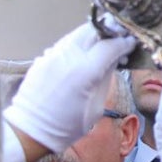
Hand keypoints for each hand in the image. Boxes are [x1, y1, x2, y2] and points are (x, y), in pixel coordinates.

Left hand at [3, 23, 134, 155]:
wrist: (30, 131)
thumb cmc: (66, 126)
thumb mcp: (96, 108)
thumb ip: (105, 80)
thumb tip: (113, 61)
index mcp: (85, 72)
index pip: (110, 45)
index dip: (124, 42)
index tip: (131, 43)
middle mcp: (68, 57)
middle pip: (93, 30)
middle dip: (108, 32)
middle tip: (118, 39)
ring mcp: (52, 55)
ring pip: (77, 33)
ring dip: (92, 36)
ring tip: (100, 46)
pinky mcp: (42, 58)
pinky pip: (64, 44)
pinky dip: (77, 44)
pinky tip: (81, 56)